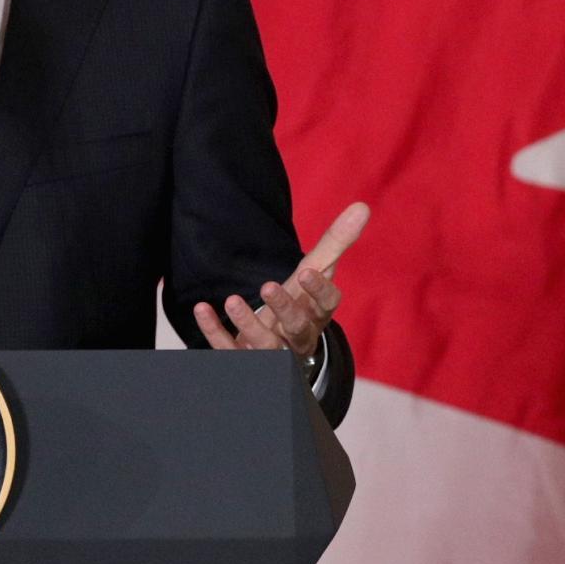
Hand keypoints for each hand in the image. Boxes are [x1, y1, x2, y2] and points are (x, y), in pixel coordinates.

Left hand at [193, 201, 367, 359]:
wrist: (282, 347)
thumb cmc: (300, 302)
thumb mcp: (316, 272)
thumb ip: (335, 242)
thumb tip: (362, 206)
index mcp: (317, 313)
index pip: (327, 305)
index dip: (319, 291)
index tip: (307, 272)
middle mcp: (298, 336)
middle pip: (297, 327)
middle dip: (284, 308)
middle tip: (267, 286)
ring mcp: (272, 351)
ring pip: (265, 346)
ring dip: (248, 324)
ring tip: (232, 300)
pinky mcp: (243, 357)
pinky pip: (229, 350)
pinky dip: (215, 331)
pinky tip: (202, 308)